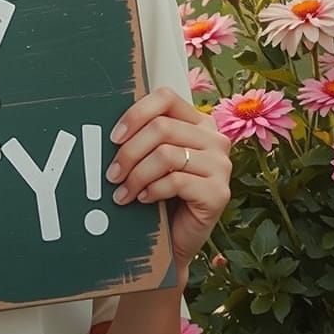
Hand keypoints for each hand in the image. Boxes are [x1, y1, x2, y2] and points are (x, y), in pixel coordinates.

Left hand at [105, 87, 231, 276]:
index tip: (114, 137)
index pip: (165, 97)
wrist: (176, 237)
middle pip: (161, 127)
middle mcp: (215, 139)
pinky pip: (176, 181)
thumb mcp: (152, 157)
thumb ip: (143, 136)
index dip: (135, 113)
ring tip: (121, 191)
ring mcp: (222, 166)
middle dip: (128, 152)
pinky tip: (142, 199)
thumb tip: (112, 128)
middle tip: (112, 174)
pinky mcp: (220, 193)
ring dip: (136, 175)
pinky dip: (152, 190)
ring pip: (166, 154)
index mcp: (199, 122)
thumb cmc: (161, 192)